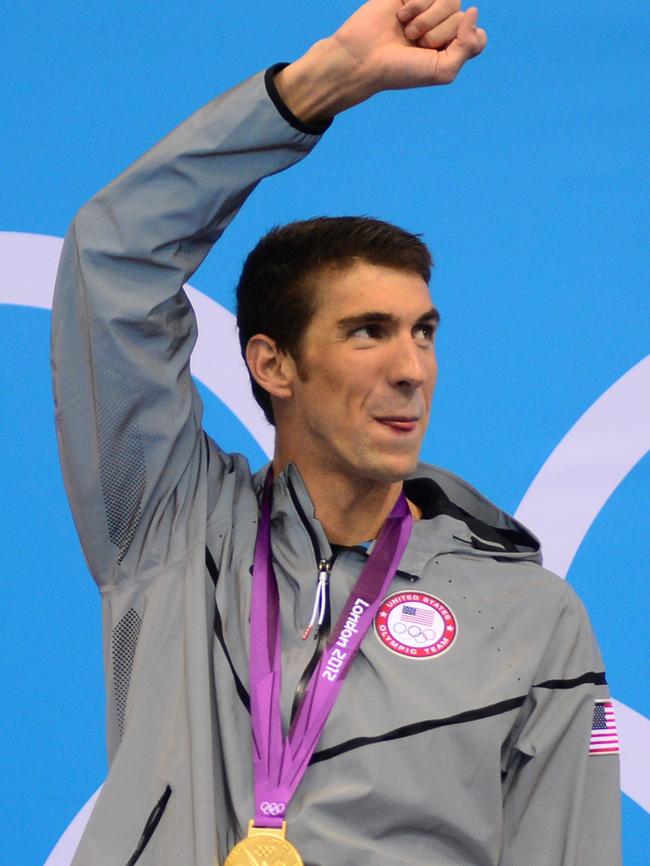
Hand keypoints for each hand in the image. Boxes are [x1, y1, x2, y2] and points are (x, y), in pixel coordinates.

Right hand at [335, 0, 486, 90]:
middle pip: (462, 17)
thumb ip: (468, 46)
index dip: (464, 42)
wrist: (365, 58)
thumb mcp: (442, 71)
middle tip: (415, 45)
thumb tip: (473, 10)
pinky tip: (400, 15)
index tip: (440, 53)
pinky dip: (415, 4)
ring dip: (427, 18)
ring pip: (451, 0)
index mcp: (451, 49)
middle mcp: (442, 27)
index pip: (478, 37)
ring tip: (407, 31)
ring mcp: (428, 8)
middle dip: (437, 34)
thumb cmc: (400, 70)